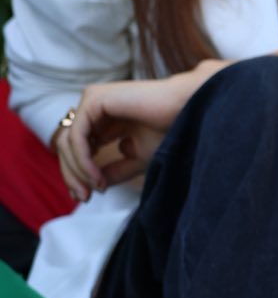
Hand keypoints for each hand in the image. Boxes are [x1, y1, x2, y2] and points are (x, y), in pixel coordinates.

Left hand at [53, 62, 223, 199]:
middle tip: (84, 198)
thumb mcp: (138, 157)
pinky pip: (76, 137)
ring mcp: (93, 100)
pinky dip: (82, 160)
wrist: (191, 108)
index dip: (78, 174)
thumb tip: (93, 187)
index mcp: (105, 118)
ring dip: (77, 170)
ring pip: (67, 142)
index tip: (87, 197)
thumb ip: (114, 170)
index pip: (79, 148)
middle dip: (73, 175)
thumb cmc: (173, 128)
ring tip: (95, 187)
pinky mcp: (93, 99)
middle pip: (67, 146)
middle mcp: (95, 107)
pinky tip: (96, 176)